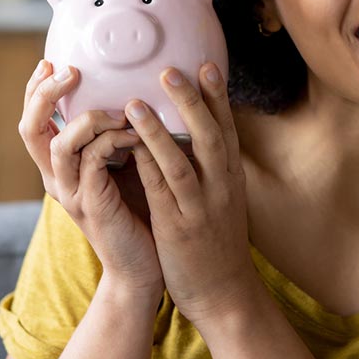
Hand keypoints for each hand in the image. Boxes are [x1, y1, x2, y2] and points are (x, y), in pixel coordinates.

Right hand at [19, 60, 161, 294]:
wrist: (143, 264)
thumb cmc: (138, 208)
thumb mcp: (121, 161)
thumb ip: (114, 131)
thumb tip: (129, 86)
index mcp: (58, 166)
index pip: (33, 120)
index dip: (35, 90)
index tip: (50, 61)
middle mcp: (55, 178)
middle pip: (30, 128)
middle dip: (45, 94)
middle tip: (70, 71)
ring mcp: (70, 193)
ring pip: (60, 144)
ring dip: (89, 118)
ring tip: (118, 110)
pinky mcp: (90, 206)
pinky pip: (92, 162)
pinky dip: (112, 141)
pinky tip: (136, 135)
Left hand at [123, 62, 256, 323]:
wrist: (224, 294)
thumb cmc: (216, 244)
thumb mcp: (224, 201)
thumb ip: (213, 169)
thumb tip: (199, 136)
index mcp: (231, 179)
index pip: (227, 130)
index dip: (217, 97)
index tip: (207, 64)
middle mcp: (221, 187)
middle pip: (210, 136)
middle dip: (192, 101)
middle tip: (171, 70)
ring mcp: (201, 207)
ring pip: (182, 162)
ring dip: (159, 130)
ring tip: (136, 102)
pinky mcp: (178, 228)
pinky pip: (161, 192)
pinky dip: (146, 165)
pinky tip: (127, 146)